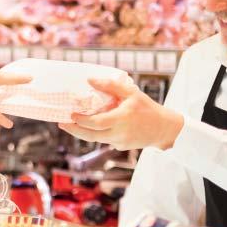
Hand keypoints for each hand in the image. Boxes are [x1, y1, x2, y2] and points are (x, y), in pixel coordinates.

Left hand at [58, 78, 183, 149]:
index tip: (70, 114)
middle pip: (91, 136)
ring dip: (82, 133)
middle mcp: (119, 133)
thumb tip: (89, 79)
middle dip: (74, 130)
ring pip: (96, 139)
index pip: (96, 123)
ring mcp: (120, 142)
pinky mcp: (121, 147)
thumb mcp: (131, 93)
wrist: (164, 129)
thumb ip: (110, 85)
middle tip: (61, 123)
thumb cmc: (147, 108)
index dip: (81, 121)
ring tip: (72, 124)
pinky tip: (92, 126)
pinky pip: (105, 140)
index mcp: (122, 118)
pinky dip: (97, 133)